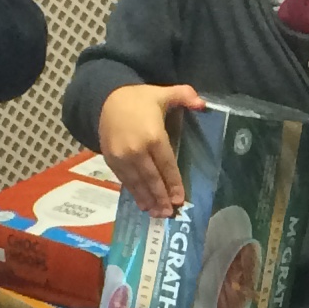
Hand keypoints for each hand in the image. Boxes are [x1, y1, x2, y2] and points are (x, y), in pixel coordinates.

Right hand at [96, 82, 197, 216]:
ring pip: (137, 183)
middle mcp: (136, 150)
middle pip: (152, 179)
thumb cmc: (138, 99)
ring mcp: (121, 157)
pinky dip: (134, 193)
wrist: (104, 99)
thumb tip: (203, 104)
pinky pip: (124, 180)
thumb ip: (184, 96)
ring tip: (157, 214)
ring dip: (148, 200)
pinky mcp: (111, 160)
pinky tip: (142, 203)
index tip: (179, 199)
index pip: (166, 165)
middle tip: (169, 213)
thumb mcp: (163, 93)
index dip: (173, 184)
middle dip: (161, 198)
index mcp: (153, 136)